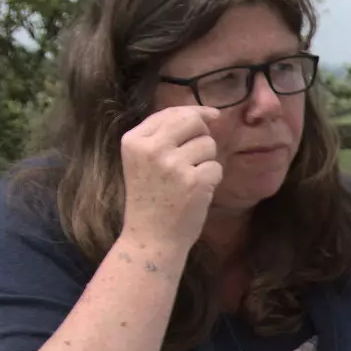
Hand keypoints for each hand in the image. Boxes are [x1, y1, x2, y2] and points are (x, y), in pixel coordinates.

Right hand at [119, 105, 222, 252]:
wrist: (151, 238)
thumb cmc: (150, 200)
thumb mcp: (143, 161)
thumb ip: (163, 136)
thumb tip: (203, 115)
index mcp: (134, 140)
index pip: (171, 113)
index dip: (196, 112)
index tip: (212, 115)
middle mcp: (151, 148)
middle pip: (193, 122)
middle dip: (203, 134)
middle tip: (197, 155)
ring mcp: (173, 164)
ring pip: (208, 144)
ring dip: (207, 161)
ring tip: (190, 180)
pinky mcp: (194, 181)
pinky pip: (216, 167)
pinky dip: (212, 180)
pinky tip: (197, 192)